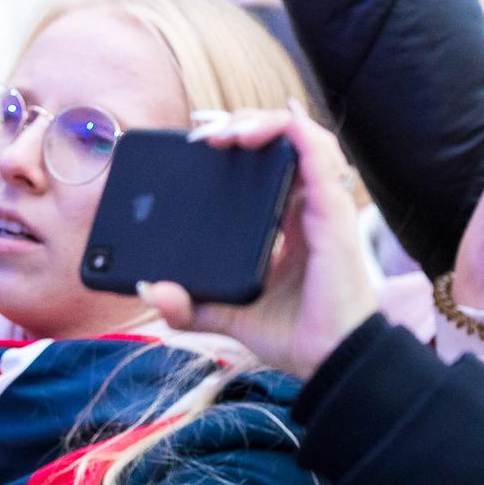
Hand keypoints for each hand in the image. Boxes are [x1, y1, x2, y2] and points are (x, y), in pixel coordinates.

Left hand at [136, 105, 378, 377]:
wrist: (330, 362)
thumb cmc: (293, 334)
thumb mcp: (228, 315)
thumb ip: (190, 305)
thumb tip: (149, 290)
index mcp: (289, 222)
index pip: (269, 163)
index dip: (240, 140)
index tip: (200, 139)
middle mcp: (308, 208)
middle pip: (284, 143)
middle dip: (245, 123)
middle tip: (205, 133)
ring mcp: (324, 208)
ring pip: (305, 140)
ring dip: (267, 123)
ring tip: (232, 130)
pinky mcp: (334, 217)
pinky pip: (322, 161)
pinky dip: (300, 134)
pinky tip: (281, 122)